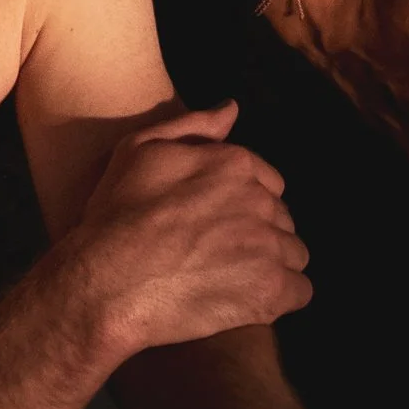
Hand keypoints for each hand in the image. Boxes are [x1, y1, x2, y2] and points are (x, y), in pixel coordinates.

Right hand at [78, 102, 312, 360]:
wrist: (107, 281)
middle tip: (220, 253)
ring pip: (293, 254)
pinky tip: (249, 299)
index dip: (244, 203)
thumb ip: (193, 125)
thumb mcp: (139, 149)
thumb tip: (233, 109)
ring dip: (272, 264)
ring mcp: (269, 247)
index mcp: (235, 164)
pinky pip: (300, 292)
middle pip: (281, 218)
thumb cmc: (117, 214)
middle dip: (259, 232)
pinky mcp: (272, 292)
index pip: (269, 182)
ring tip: (233, 278)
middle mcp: (260, 200)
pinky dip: (281, 296)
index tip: (218, 222)